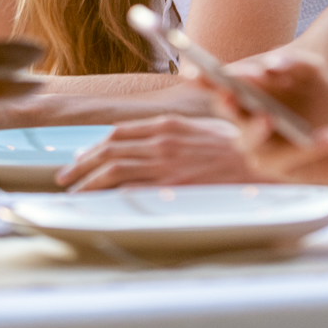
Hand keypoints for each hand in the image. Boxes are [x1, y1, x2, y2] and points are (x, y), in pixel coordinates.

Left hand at [55, 115, 263, 190]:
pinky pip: (131, 189)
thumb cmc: (237, 148)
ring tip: (73, 190)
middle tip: (65, 176)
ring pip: (112, 168)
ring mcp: (164, 163)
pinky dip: (108, 194)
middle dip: (81, 163)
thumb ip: (175, 133)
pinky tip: (96, 202)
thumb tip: (153, 142)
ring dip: (87, 180)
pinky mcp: (172, 185)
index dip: (96, 146)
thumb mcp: (202, 129)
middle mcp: (160, 140)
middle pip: (108, 150)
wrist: (262, 163)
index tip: (83, 156)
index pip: (119, 133)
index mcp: (167, 125)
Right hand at [213, 51, 327, 188]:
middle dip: (227, 102)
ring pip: (250, 141)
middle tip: (229, 92)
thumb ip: (293, 61)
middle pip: (228, 111)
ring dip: (257, 129)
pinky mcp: (280, 169)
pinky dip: (312, 146)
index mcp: (250, 95)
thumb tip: (270, 65)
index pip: (221, 85)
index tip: (196, 71)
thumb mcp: (314, 72)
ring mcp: (261, 148)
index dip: (206, 79)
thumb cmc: (325, 101)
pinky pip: (289, 158)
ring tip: (269, 118)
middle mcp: (247, 122)